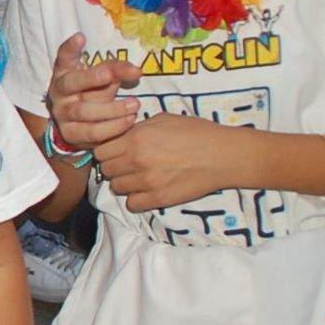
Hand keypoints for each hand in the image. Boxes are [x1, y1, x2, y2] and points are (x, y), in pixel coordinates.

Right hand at [47, 32, 139, 150]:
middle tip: (108, 75)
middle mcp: (59, 92)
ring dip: (112, 108)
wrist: (75, 124)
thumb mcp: (102, 77)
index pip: (64, 58)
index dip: (70, 48)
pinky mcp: (71, 134)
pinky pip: (92, 132)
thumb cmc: (91, 92)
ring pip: (83, 111)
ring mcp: (62, 114)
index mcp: (64, 73)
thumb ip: (117, 71)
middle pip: (70, 83)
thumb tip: (137, 71)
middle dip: (89, 78)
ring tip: (135, 104)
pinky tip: (129, 120)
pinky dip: (113, 127)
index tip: (81, 37)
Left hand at [94, 112, 243, 210]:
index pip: (100, 150)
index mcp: (136, 138)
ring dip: (124, 183)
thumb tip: (122, 135)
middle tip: (127, 164)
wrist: (223, 155)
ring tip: (139, 177)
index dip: (107, 150)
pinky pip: (132, 204)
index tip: (116, 151)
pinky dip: (136, 199)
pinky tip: (146, 191)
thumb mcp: (164, 120)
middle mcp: (137, 160)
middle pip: (106, 170)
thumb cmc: (197, 133)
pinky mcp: (159, 199)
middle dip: (114, 167)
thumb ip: (138, 129)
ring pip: (116, 188)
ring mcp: (147, 181)